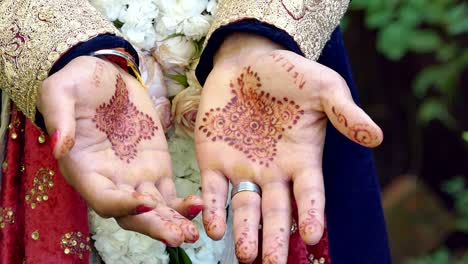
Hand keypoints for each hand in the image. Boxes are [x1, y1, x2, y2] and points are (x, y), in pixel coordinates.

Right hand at [37, 56, 201, 245]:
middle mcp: (111, 181)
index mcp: (85, 170)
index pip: (103, 199)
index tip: (146, 202)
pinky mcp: (156, 167)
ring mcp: (136, 176)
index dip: (122, 205)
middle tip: (178, 235)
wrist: (107, 78)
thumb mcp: (60, 91)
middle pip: (132, 215)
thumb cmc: (78, 84)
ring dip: (173, 222)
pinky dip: (183, 204)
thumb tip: (59, 146)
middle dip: (154, 227)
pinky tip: (199, 206)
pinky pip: (169, 193)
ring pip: (154, 210)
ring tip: (193, 233)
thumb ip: (58, 117)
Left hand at [196, 33, 382, 262]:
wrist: (246, 61)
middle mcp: (273, 172)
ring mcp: (243, 168)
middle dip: (276, 237)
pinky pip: (214, 191)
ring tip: (247, 256)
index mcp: (302, 159)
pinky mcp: (214, 161)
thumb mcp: (323, 88)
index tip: (312, 235)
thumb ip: (345, 113)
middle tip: (274, 263)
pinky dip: (214, 209)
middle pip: (276, 211)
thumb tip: (376, 137)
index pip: (309, 193)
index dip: (311, 213)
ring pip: (245, 208)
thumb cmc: (289, 74)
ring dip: (245, 232)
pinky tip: (214, 229)